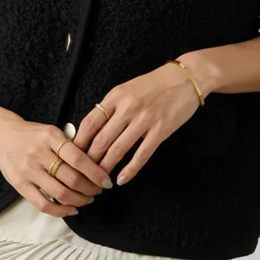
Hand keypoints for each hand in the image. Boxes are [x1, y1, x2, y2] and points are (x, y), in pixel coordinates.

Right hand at [0, 114, 111, 217]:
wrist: (0, 136)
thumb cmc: (31, 135)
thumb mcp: (51, 131)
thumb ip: (70, 146)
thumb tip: (96, 165)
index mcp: (50, 136)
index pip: (79, 158)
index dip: (96, 173)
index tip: (106, 181)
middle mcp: (38, 153)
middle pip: (72, 178)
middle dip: (91, 188)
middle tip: (98, 190)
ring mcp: (28, 170)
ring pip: (60, 193)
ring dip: (79, 200)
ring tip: (87, 199)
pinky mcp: (20, 185)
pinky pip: (43, 204)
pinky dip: (61, 211)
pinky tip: (72, 209)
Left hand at [71, 62, 203, 185]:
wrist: (186, 78)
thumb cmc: (154, 85)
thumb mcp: (126, 89)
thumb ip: (110, 107)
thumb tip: (91, 130)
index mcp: (115, 96)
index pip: (89, 123)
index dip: (79, 142)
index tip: (72, 156)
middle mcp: (127, 108)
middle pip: (101, 140)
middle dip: (90, 161)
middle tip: (84, 174)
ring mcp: (145, 120)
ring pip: (118, 150)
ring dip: (106, 168)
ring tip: (100, 181)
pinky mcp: (161, 130)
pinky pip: (141, 155)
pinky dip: (130, 170)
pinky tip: (121, 179)